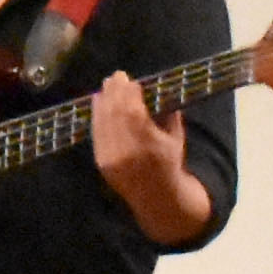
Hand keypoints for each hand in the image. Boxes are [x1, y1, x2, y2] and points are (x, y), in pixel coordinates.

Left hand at [90, 72, 206, 239]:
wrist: (157, 197)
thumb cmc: (170, 163)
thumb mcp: (175, 137)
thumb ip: (168, 114)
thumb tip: (157, 89)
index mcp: (149, 144)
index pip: (134, 113)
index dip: (129, 94)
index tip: (131, 80)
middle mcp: (127, 151)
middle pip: (116, 115)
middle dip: (114, 92)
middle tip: (115, 76)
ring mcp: (111, 158)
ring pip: (103, 123)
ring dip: (103, 101)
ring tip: (106, 86)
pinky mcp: (100, 162)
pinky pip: (96, 134)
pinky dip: (96, 116)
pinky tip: (98, 103)